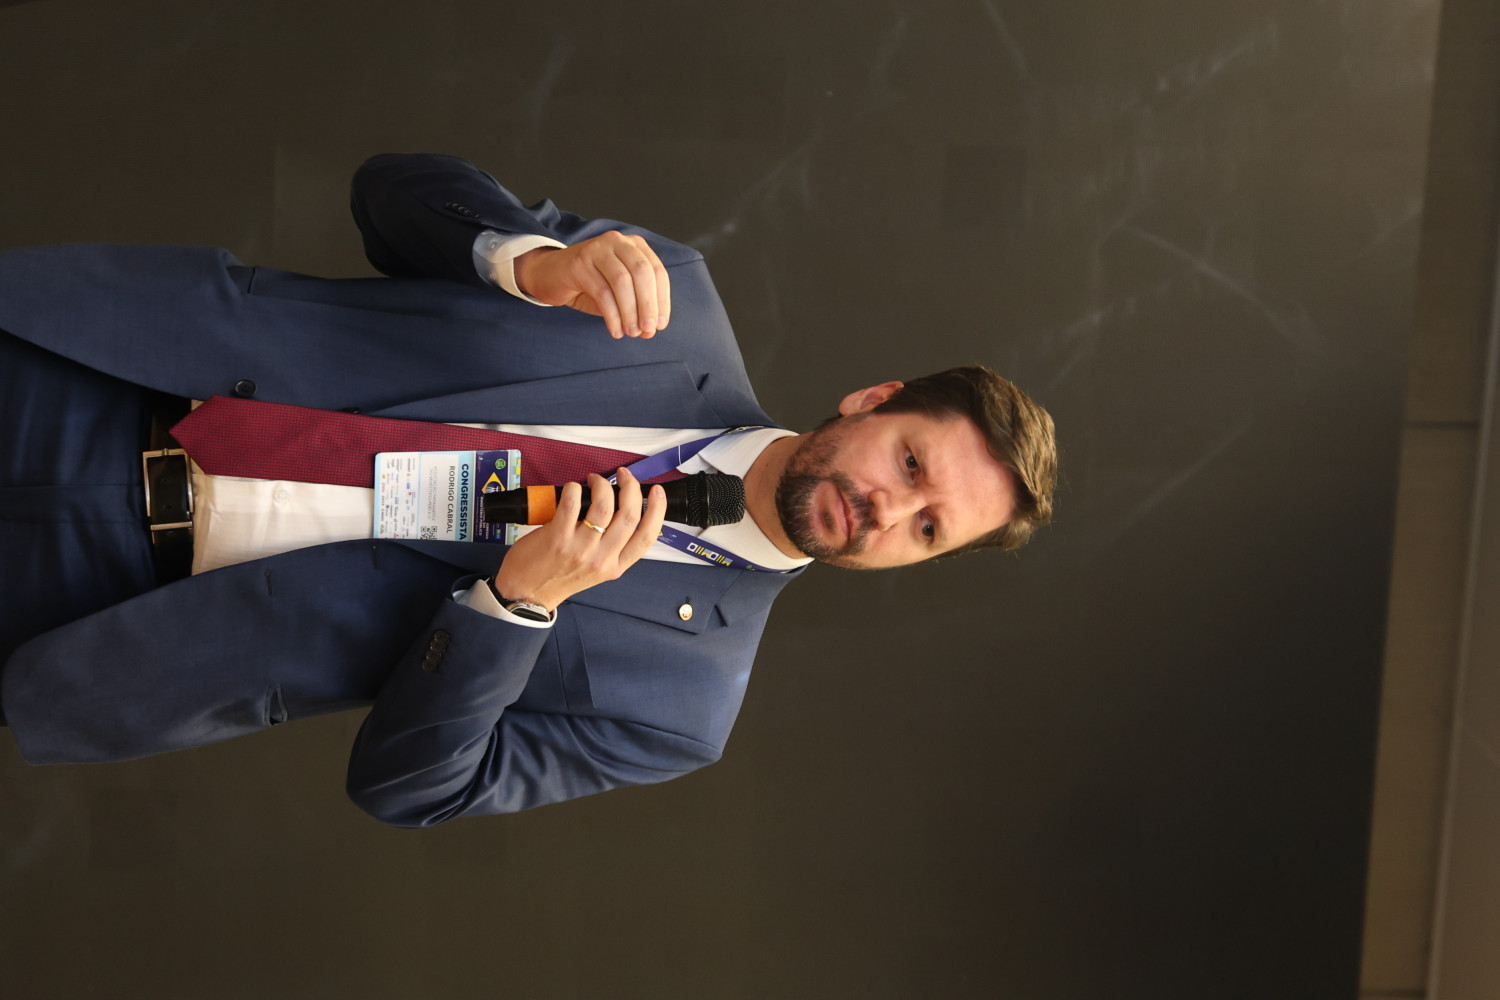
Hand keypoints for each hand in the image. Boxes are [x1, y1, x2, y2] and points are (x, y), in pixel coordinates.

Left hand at [493, 468, 667, 611]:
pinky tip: (573, 489)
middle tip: (623, 475)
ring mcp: (580, 548)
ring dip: (601, 484)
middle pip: (629, 515)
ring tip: (594, 480)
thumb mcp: (597, 570)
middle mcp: (602, 559)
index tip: (657, 492)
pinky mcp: (558, 537)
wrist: (528, 593)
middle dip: (631, 487)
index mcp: (616, 566)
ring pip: (604, 505)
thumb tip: (622, 508)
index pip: (647, 536)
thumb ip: (612, 546)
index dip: (658, 509)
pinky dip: (575, 489)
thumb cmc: (559, 577)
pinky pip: (573, 503)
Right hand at [514, 232, 671, 338]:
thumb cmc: (589, 284)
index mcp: (634, 246)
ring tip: (631, 332)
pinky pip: (602, 292)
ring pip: (622, 282)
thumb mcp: (618, 292)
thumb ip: (636, 306)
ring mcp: (597, 249)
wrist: (550, 275)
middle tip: (648, 330)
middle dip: (648, 305)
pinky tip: (615, 330)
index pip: (657, 271)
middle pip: (642, 273)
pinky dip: (612, 315)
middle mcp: (617, 242)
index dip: (662, 300)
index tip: (661, 324)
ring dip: (630, 312)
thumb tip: (651, 329)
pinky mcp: (579, 263)